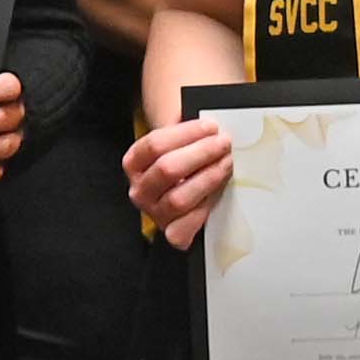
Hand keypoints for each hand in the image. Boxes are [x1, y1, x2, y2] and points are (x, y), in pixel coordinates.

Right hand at [122, 108, 232, 243]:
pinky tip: (218, 191)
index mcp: (134, 163)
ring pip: (179, 198)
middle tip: (223, 143)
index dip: (186, 134)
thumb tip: (212, 128)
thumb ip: (189, 135)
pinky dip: (206, 207)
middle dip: (200, 153)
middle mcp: (140, 190)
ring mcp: (155, 213)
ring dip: (208, 178)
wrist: (185, 190)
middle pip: (167, 170)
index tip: (211, 127)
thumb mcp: (179, 144)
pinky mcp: (172, 232)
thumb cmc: (183, 162)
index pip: (154, 145)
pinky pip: (189, 224)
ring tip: (226, 163)